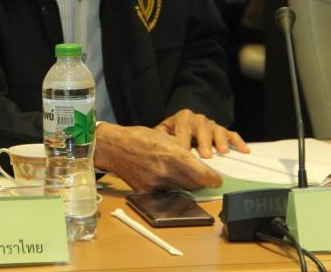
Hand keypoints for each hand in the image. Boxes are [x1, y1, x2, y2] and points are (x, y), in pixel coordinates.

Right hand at [93, 123, 221, 191]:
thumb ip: (181, 152)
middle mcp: (164, 170)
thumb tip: (197, 163)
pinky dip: (170, 187)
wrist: (113, 147)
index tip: (217, 180)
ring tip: (184, 176)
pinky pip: (165, 192)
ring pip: (180, 189)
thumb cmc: (138, 138)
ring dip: (186, 184)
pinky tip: (166, 178)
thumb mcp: (164, 138)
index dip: (212, 178)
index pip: (200, 173)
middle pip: (193, 184)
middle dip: (200, 181)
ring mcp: (155, 183)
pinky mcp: (146, 190)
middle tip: (203, 177)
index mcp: (171, 154)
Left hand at [155, 109, 249, 158]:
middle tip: (206, 155)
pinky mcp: (222, 132)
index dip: (183, 141)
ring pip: (217, 130)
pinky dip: (238, 142)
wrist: (180, 127)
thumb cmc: (171, 134)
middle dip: (204, 142)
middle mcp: (198, 119)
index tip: (183, 153)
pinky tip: (244, 150)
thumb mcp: (162, 134)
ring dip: (220, 141)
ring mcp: (211, 125)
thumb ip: (161, 139)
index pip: (183, 128)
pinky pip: (232, 135)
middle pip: (202, 128)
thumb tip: (161, 149)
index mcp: (183, 118)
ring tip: (223, 152)